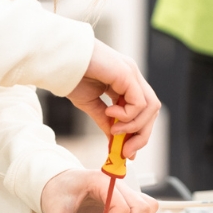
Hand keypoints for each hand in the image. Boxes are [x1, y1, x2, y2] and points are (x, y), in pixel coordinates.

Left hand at [40, 169, 157, 212]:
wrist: (59, 184)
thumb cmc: (58, 192)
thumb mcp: (55, 210)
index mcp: (100, 180)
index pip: (121, 206)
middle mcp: (117, 184)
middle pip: (141, 206)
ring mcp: (124, 191)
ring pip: (147, 207)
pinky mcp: (126, 200)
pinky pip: (144, 210)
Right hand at [67, 41, 160, 158]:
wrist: (61, 60)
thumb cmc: (72, 76)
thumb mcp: (91, 104)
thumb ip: (105, 121)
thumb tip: (114, 140)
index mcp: (125, 83)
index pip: (142, 111)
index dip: (138, 132)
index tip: (126, 152)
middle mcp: (132, 77)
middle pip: (151, 110)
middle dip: (141, 134)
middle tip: (126, 152)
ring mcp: (132, 74)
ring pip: (150, 107)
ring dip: (134, 126)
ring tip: (115, 130)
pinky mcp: (127, 73)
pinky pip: (139, 102)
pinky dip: (128, 115)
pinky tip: (110, 113)